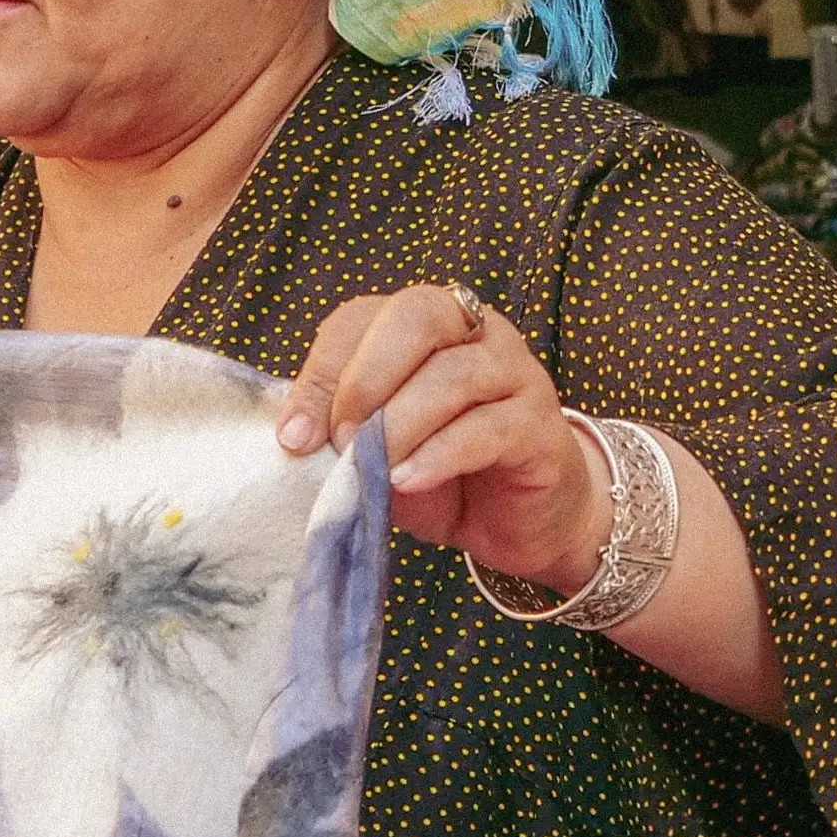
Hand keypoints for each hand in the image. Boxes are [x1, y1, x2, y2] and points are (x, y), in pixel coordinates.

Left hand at [277, 287, 611, 590]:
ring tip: (373, 469)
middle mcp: (475, 330)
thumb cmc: (438, 471)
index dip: (322, 370)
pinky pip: (488, 427)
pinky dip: (439, 455)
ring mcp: (516, 372)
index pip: (362, 317)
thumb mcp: (376, 448)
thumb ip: (341, 430)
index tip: (295, 435)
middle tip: (342, 439)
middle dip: (365, 379)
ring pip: (453, 375)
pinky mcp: (541, 425)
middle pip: (416, 316)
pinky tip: (408, 481)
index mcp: (423, 323)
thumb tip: (295, 436)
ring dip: (399, 425)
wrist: (517, 520)